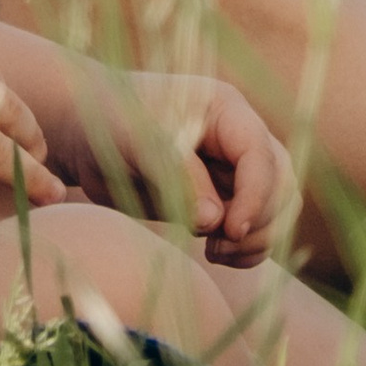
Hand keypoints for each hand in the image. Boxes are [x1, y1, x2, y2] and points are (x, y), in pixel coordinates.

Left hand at [49, 66, 295, 262]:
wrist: (84, 132)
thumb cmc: (108, 121)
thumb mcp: (135, 140)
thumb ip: (175, 175)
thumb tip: (214, 220)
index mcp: (225, 110)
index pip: (261, 156)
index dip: (255, 196)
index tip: (230, 230)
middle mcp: (238, 139)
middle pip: (282, 185)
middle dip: (261, 220)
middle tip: (219, 243)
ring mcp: (233, 171)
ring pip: (277, 210)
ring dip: (257, 239)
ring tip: (215, 251)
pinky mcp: (222, 201)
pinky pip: (255, 230)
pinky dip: (246, 250)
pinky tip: (215, 254)